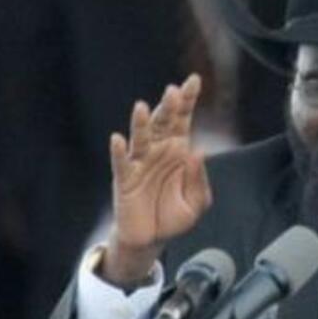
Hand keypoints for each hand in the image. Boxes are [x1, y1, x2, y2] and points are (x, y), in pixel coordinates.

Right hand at [102, 75, 211, 283]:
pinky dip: (119, 151)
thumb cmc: (174, 215)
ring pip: (140, 138)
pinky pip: (122, 163)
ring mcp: (140, 164)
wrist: (152, 239)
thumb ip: (199, 179)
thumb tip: (198, 151)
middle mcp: (159, 151)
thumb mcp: (197, 202)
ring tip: (141, 107)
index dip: (188, 100)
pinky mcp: (125, 180)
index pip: (184, 119)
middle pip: (163, 122)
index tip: (194, 80)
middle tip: (173, 90)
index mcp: (179, 150)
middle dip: (168, 106)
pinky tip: (118, 140)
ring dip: (140, 123)